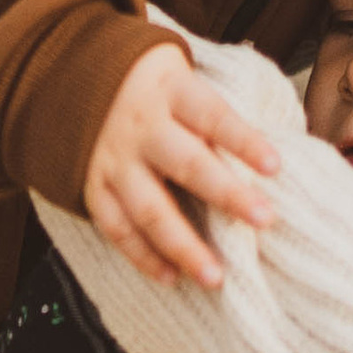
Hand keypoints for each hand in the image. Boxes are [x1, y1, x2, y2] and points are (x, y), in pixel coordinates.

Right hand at [82, 39, 276, 290]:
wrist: (77, 75)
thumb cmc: (156, 86)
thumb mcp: (185, 79)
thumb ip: (218, 114)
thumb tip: (273, 157)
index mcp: (172, 92)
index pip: (213, 115)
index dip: (244, 140)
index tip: (276, 166)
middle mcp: (142, 126)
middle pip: (187, 164)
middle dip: (226, 194)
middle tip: (264, 219)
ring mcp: (114, 159)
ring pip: (149, 207)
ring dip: (183, 245)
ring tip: (215, 276)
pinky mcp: (92, 185)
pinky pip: (116, 226)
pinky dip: (142, 256)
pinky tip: (172, 277)